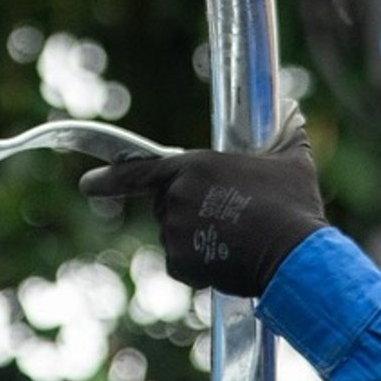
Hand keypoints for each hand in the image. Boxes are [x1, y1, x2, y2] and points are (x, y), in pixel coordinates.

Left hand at [79, 105, 325, 297]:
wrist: (294, 253)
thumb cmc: (292, 205)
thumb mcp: (292, 162)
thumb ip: (285, 135)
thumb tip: (294, 112)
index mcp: (195, 165)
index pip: (141, 170)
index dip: (109, 178)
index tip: (86, 186)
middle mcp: (177, 196)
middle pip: (167, 206)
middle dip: (190, 213)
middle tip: (228, 218)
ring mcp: (176, 231)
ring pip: (177, 237)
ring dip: (198, 241)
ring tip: (236, 239)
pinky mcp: (181, 263)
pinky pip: (183, 266)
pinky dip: (200, 267)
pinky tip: (229, 260)